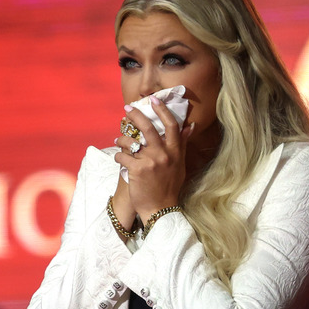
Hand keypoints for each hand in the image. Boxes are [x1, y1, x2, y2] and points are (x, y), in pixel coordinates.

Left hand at [114, 96, 193, 221]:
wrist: (161, 209)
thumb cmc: (170, 186)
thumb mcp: (180, 165)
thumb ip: (182, 144)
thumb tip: (190, 126)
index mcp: (175, 151)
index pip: (171, 125)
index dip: (162, 110)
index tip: (153, 99)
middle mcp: (164, 154)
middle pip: (148, 127)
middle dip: (135, 115)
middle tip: (127, 108)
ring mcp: (151, 162)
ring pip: (131, 141)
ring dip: (121, 139)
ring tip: (118, 140)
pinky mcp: (137, 170)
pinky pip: (122, 156)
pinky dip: (118, 157)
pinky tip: (120, 160)